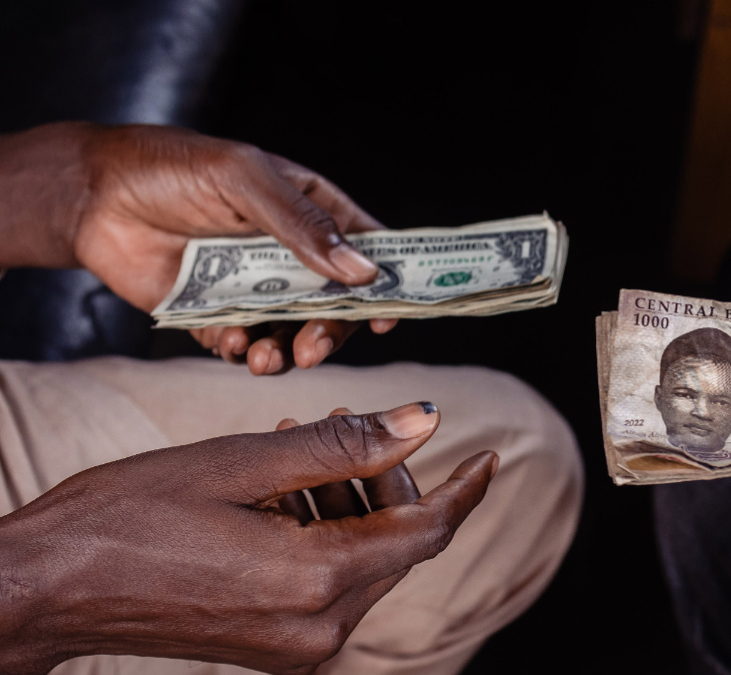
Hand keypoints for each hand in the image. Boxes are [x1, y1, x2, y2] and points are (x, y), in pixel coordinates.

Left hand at [0, 122, 397, 374]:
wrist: (92, 196)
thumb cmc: (171, 167)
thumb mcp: (245, 180)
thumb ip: (303, 226)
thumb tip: (362, 270)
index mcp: (310, 209)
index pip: (366, 248)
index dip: (386, 282)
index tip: (387, 317)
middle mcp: (289, 252)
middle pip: (333, 302)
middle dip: (329, 331)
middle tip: (311, 349)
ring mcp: (253, 285)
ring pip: (291, 331)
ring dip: (287, 351)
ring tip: (265, 359)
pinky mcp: (215, 313)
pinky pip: (243, 342)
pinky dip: (243, 352)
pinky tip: (231, 346)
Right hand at [0, 401, 497, 674]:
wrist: (47, 589)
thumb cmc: (130, 516)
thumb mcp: (242, 461)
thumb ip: (345, 446)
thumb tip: (425, 420)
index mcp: (316, 581)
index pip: (426, 532)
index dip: (463, 490)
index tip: (489, 456)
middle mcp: (318, 629)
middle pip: (396, 545)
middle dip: (386, 481)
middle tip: (342, 425)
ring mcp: (295, 646)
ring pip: (363, 561)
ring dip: (348, 501)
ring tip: (295, 448)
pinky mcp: (272, 647)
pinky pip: (327, 582)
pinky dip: (321, 531)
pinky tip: (282, 490)